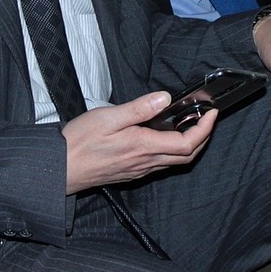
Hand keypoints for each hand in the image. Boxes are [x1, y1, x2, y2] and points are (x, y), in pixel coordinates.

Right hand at [62, 91, 218, 192]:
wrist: (60, 168)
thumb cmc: (79, 142)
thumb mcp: (108, 117)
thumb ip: (139, 108)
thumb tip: (165, 99)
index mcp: (143, 146)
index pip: (187, 143)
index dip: (204, 129)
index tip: (211, 113)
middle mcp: (145, 162)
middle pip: (187, 156)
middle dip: (203, 137)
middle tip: (206, 118)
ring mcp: (139, 170)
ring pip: (175, 162)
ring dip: (190, 145)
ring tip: (190, 124)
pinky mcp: (131, 172)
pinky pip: (160, 165)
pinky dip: (172, 151)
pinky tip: (165, 138)